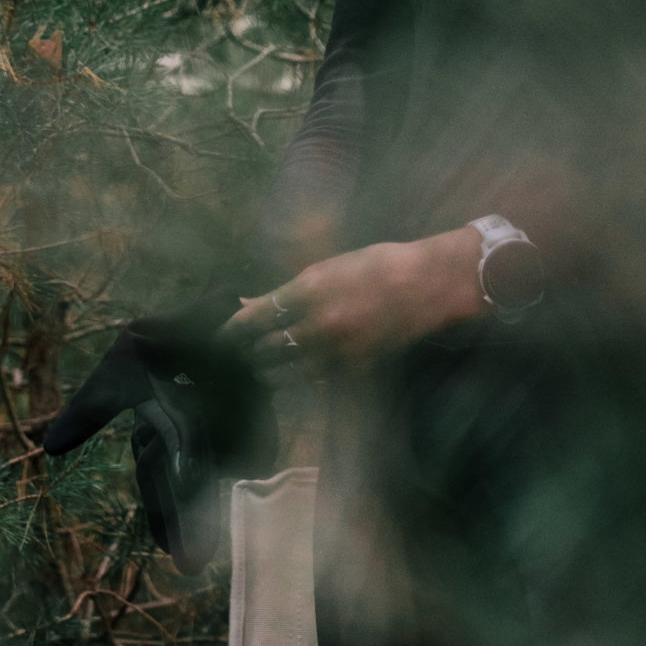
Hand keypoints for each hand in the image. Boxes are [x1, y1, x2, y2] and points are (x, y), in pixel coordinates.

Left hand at [226, 228, 484, 369]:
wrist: (427, 285)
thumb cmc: (376, 265)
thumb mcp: (326, 268)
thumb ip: (286, 291)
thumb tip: (249, 303)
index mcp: (307, 291)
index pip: (253, 319)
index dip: (231, 331)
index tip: (218, 337)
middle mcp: (317, 325)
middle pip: (264, 350)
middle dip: (247, 352)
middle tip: (235, 355)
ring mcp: (336, 351)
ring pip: (285, 371)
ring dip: (269, 369)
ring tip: (259, 367)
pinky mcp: (354, 370)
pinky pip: (315, 380)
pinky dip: (302, 376)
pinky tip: (297, 371)